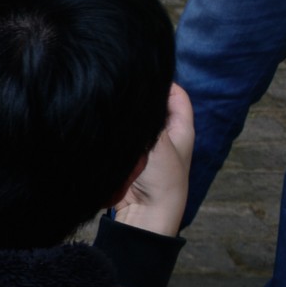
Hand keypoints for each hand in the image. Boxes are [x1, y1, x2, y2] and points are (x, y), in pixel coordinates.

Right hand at [113, 83, 194, 237]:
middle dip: (139, 99)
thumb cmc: (162, 178)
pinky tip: (104, 121)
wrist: (145, 213)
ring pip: (134, 122)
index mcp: (181, 128)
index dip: (162, 83)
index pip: (175, 95)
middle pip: (152, 107)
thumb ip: (149, 119)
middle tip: (121, 84)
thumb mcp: (159, 142)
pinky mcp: (128, 157)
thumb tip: (132, 97)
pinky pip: (120, 137)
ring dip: (125, 115)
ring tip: (111, 100)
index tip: (141, 74)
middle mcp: (164, 135)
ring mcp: (145, 146)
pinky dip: (114, 130)